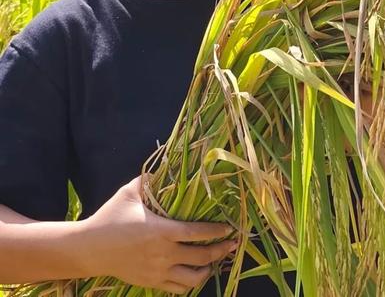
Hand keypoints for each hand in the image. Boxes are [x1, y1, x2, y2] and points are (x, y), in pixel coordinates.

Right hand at [82, 176, 237, 293]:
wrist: (88, 249)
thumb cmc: (110, 218)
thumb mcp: (129, 194)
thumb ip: (149, 179)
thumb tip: (165, 162)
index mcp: (160, 231)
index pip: (196, 233)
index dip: (216, 232)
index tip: (229, 228)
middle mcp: (162, 254)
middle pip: (201, 257)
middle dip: (221, 250)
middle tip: (233, 244)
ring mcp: (157, 271)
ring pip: (192, 279)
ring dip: (208, 269)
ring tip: (216, 260)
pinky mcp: (150, 282)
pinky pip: (177, 289)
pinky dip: (191, 283)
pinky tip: (197, 273)